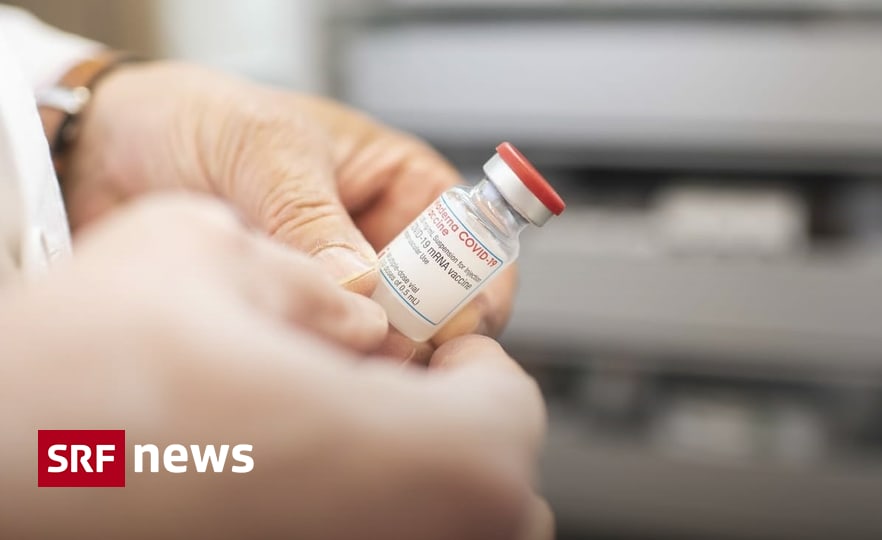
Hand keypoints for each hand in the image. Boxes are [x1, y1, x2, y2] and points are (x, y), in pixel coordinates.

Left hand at [0, 195, 546, 539]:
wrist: (103, 150)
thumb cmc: (198, 121)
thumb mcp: (265, 150)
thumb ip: (313, 215)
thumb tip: (361, 282)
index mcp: (401, 187)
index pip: (471, 250)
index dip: (468, 293)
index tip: (442, 327)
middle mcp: (377, 244)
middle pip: (435, 314)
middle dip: (414, 340)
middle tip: (373, 353)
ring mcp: (334, 291)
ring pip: (381, 349)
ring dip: (360, 360)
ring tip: (320, 358)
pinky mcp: (290, 324)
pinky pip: (323, 362)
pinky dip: (314, 372)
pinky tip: (287, 367)